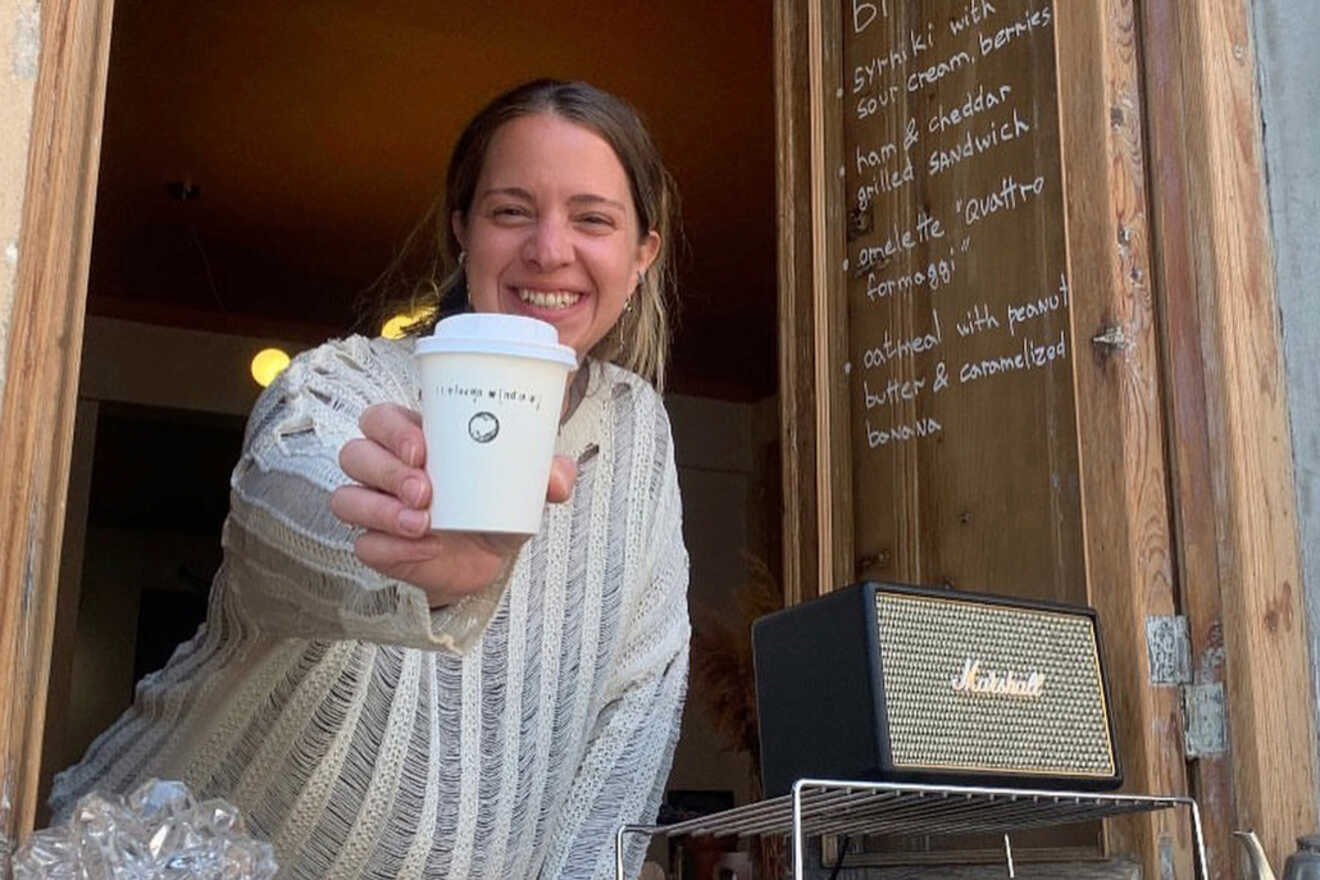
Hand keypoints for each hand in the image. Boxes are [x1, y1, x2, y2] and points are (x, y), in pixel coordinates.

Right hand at [330, 403, 576, 606]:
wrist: (487, 558)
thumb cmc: (493, 505)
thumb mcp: (522, 486)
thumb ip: (545, 475)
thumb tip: (559, 477)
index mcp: (413, 439)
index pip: (380, 419)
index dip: (391, 430)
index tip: (422, 449)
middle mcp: (385, 470)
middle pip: (356, 454)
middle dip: (387, 470)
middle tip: (425, 490)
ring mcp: (376, 509)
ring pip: (347, 499)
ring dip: (381, 510)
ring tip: (423, 522)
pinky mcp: (378, 547)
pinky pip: (365, 545)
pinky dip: (391, 547)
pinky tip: (425, 548)